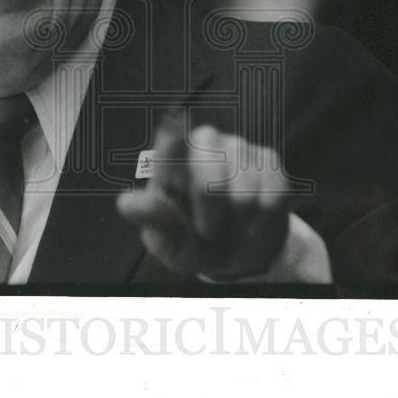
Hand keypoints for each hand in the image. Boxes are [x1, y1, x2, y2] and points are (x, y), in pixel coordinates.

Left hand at [116, 118, 290, 279]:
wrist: (238, 256)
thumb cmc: (194, 242)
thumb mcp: (166, 240)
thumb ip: (150, 220)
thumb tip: (126, 204)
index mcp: (171, 157)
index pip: (170, 141)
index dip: (174, 148)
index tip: (176, 164)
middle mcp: (204, 141)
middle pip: (210, 173)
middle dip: (211, 215)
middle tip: (209, 231)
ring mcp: (239, 147)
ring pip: (244, 192)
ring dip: (238, 223)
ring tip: (231, 226)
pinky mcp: (269, 160)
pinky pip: (272, 195)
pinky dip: (263, 219)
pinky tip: (253, 221)